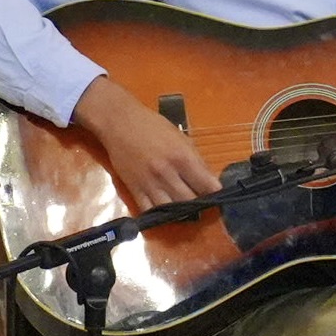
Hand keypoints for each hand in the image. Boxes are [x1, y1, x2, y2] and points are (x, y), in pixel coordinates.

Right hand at [73, 75, 221, 211]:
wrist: (119, 123)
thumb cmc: (152, 126)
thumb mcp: (181, 137)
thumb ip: (196, 159)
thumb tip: (210, 179)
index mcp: (182, 158)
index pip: (207, 185)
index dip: (215, 192)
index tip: (217, 193)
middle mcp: (167, 173)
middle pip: (190, 201)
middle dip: (199, 203)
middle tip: (201, 201)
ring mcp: (149, 183)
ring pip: (171, 209)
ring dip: (180, 211)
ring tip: (185, 207)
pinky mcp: (133, 189)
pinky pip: (149, 210)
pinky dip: (159, 213)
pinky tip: (165, 210)